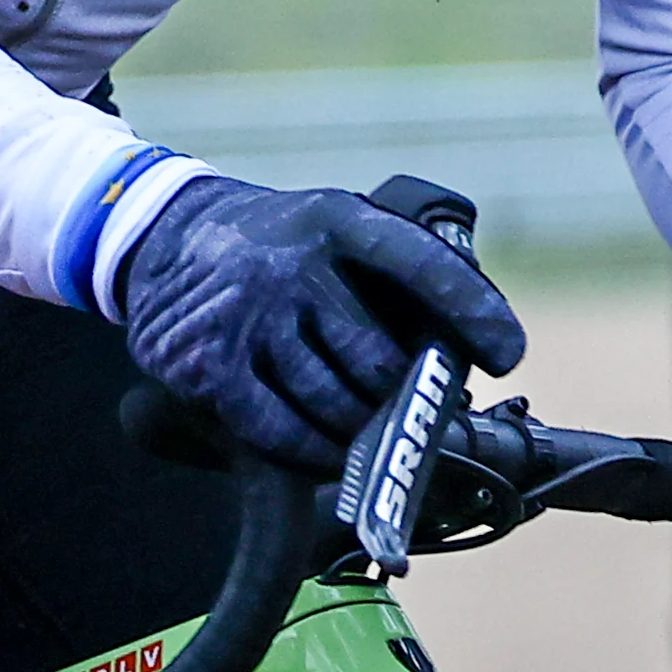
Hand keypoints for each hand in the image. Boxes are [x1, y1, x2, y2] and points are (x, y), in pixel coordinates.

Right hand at [118, 178, 525, 474]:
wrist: (165, 238)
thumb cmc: (281, 250)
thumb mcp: (335, 230)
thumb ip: (395, 275)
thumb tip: (462, 358)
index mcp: (336, 219)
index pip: (419, 264)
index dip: (470, 311)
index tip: (506, 353)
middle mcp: (289, 263)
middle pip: (380, 363)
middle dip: (403, 395)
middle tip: (406, 407)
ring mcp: (245, 315)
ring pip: (337, 407)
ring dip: (360, 430)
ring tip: (360, 424)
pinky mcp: (208, 368)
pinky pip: (286, 434)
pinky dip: (316, 452)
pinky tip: (327, 448)